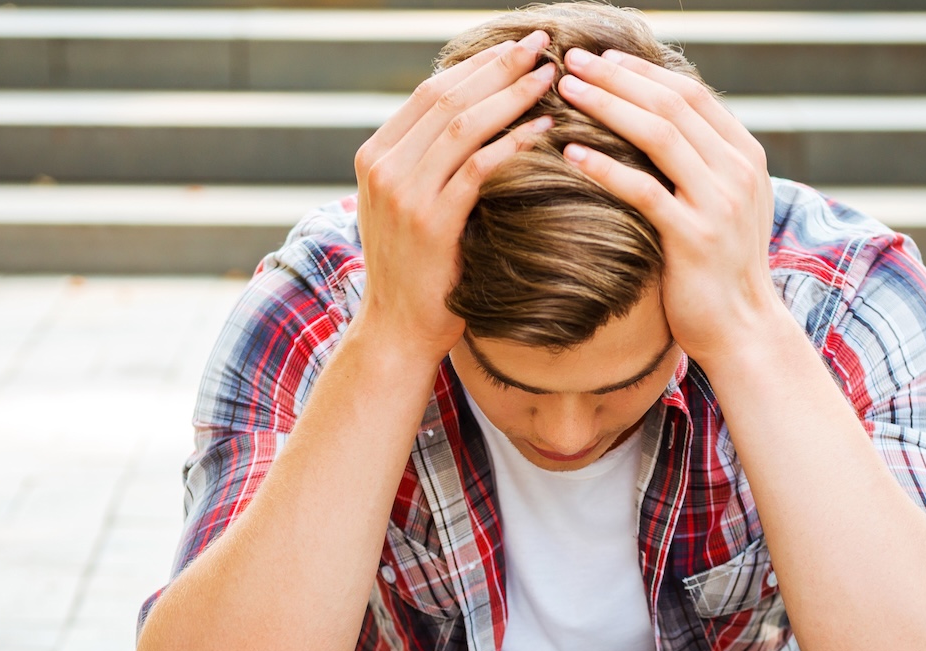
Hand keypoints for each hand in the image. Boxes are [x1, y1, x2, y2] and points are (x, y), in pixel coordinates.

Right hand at [352, 32, 556, 364]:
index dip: (476, 65)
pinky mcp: (431, 221)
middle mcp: (383, 167)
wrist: (397, 331)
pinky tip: (546, 128)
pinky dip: (514, 141)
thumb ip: (427, 166)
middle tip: (541, 43)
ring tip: (550, 76)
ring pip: (463, 123)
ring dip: (511, 94)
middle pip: (447, 96)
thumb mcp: (408, 208)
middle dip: (498, 65)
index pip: (430, 92)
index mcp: (375, 156)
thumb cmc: (416, 273)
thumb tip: (474, 122)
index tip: (515, 48)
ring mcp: (403, 193)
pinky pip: (479, 166)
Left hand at [556, 48, 780, 364]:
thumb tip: (653, 126)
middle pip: (672, 104)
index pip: (691, 94)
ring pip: (659, 135)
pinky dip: (606, 166)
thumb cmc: (719, 270)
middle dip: (618, 77)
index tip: (601, 58)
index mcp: (745, 155)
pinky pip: (644, 190)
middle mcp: (738, 171)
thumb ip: (700, 166)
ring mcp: (719, 203)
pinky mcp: (695, 238)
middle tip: (572, 60)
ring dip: (608, 106)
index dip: (643, 71)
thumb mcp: (721, 205)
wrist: (743, 329)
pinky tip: (571, 152)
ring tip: (566, 91)